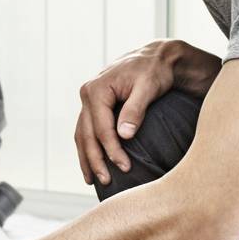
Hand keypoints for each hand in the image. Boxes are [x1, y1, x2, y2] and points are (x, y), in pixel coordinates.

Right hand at [75, 40, 209, 183]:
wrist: (156, 58)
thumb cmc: (154, 71)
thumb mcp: (148, 87)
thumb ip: (135, 110)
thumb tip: (124, 135)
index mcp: (97, 89)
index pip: (101, 128)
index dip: (112, 150)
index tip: (125, 167)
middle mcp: (88, 94)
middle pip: (87, 134)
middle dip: (95, 160)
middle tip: (106, 181)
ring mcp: (88, 100)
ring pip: (82, 135)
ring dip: (87, 158)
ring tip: (93, 180)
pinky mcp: (94, 106)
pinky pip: (87, 130)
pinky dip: (88, 148)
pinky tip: (92, 164)